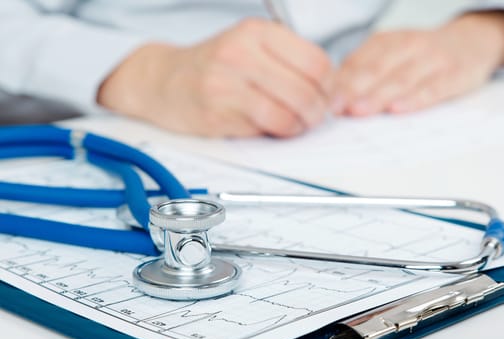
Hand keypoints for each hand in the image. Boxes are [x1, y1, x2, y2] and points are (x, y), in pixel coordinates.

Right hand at [97, 19, 332, 136]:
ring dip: (301, 125)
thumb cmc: (214, 66)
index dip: (329, 85)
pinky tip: (276, 128)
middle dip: (318, 110)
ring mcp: (226, 83)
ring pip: (288, 112)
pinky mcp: (217, 112)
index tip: (326, 95)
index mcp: (256, 32)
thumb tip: (328, 89)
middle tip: (315, 116)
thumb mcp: (250, 46)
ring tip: (297, 124)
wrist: (165, 81)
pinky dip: (279, 132)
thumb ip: (286, 60)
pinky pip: (265, 127)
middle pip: (305, 89)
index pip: (315, 61)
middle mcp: (241, 53)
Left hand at [333, 11, 503, 115]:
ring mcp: (432, 59)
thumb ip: (362, 73)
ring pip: (401, 79)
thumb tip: (331, 98)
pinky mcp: (455, 74)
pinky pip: (434, 88)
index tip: (322, 102)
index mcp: (385, 42)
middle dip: (352, 90)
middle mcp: (407, 46)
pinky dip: (416, 99)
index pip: (357, 62)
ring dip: (378, 96)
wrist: (472, 41)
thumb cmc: (419, 56)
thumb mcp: (389, 56)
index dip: (339, 83)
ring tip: (359, 111)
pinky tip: (399, 109)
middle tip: (335, 109)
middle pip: (376, 70)